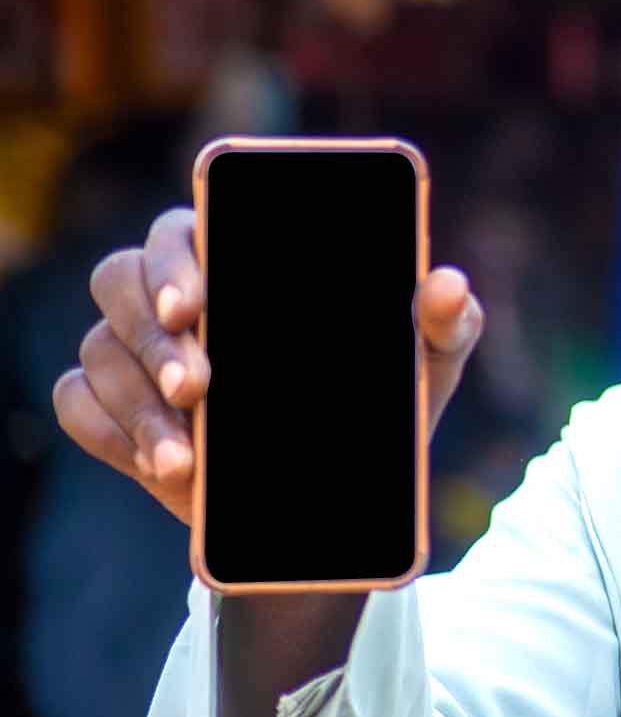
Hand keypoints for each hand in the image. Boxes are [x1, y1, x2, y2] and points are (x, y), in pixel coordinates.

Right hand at [51, 206, 483, 526]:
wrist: (344, 490)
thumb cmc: (384, 397)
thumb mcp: (428, 361)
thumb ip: (446, 318)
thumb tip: (447, 284)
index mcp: (239, 258)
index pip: (186, 226)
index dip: (177, 256)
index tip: (196, 302)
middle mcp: (175, 291)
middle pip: (121, 277)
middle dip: (154, 334)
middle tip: (201, 386)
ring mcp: (135, 348)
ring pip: (101, 348)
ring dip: (139, 402)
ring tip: (188, 457)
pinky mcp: (113, 406)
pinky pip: (77, 402)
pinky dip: (113, 433)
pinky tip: (162, 464)